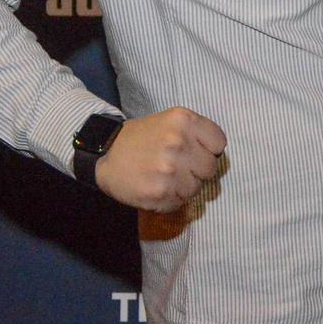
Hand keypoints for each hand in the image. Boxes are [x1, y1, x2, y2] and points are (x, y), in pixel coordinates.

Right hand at [93, 106, 227, 211]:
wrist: (103, 151)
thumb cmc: (142, 137)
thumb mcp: (171, 121)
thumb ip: (197, 133)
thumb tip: (217, 155)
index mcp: (184, 120)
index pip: (219, 143)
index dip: (208, 150)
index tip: (194, 151)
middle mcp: (178, 143)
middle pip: (210, 168)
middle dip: (197, 169)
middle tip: (177, 166)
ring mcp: (168, 170)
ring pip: (196, 188)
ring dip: (183, 186)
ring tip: (163, 177)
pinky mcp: (158, 193)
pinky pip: (179, 202)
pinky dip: (170, 199)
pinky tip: (155, 187)